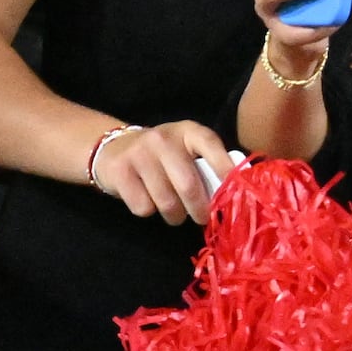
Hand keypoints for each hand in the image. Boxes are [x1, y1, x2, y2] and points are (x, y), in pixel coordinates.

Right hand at [87, 117, 234, 223]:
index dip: (225, 168)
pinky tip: (146, 199)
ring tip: (173, 212)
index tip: (237, 190)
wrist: (114, 148)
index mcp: (186, 131)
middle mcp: (162, 139)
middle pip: (188, 185)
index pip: (209, 145)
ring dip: (174, 216)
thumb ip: (209, 168)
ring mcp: (138, 153)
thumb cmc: (164, 157)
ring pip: (166, 202)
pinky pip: (143, 207)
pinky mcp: (119, 171)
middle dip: (199, 210)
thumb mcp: (187, 152)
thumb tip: (235, 197)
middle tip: (201, 218)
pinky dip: (148, 211)